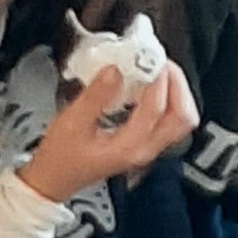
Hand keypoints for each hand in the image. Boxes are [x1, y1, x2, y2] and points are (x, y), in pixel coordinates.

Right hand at [24, 58, 198, 206]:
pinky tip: (148, 86)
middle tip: (159, 63)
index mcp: (129, 147)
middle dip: (176, 84)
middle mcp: (145, 150)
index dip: (155, 79)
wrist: (54, 178)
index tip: (146, 58)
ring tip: (156, 71)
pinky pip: (169, 120)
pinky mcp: (145, 143)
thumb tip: (115, 71)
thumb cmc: (60, 158)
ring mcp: (148, 148)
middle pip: (183, 117)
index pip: (156, 109)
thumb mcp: (71, 123)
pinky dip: (166, 99)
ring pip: (181, 119)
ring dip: (174, 91)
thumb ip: (95, 96)